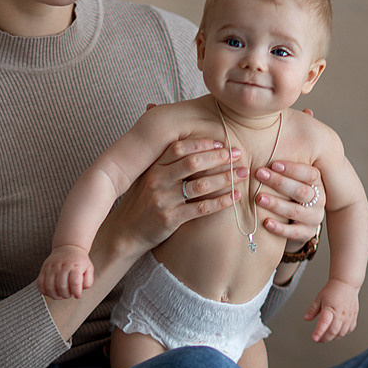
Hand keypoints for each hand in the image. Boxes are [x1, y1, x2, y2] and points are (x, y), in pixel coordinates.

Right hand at [38, 245, 93, 298]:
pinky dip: (45, 291)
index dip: (76, 292)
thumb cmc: (78, 261)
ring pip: (50, 286)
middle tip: (68, 295)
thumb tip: (80, 290)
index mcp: (75, 266)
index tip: (77, 295)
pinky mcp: (44, 269)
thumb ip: (88, 281)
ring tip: (60, 295)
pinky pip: (40, 283)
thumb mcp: (89, 269)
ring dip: (55, 295)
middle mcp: (62, 266)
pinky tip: (51, 292)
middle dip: (66, 295)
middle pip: (61, 286)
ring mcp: (52, 267)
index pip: (75, 282)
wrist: (68, 248)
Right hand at [105, 137, 245, 252]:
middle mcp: (156, 181)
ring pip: (200, 186)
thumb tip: (176, 135)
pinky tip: (234, 197)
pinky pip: (201, 209)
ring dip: (225, 178)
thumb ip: (161, 159)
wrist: (125, 232)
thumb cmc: (139, 201)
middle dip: (218, 157)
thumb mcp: (144, 176)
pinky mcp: (170, 219)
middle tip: (238, 155)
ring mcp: (163, 200)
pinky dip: (221, 202)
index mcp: (152, 167)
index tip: (221, 143)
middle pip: (192, 163)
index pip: (179, 148)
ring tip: (242, 174)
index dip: (202, 143)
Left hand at [254, 158, 325, 246]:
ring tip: (258, 198)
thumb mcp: (290, 175)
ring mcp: (313, 218)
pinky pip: (293, 232)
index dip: (292, 169)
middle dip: (279, 182)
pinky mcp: (306, 233)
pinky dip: (279, 228)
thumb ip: (283, 163)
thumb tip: (271, 135)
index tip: (273, 164)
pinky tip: (265, 222)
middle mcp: (318, 200)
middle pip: (301, 191)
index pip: (310, 174)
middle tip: (259, 174)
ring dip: (276, 204)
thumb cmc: (288, 190)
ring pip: (295, 211)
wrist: (299, 220)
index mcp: (317, 183)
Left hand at [304, 278, 359, 342]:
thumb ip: (312, 310)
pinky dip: (342, 333)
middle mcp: (340, 313)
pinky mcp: (353, 317)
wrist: (346, 284)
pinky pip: (349, 330)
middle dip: (324, 338)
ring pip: (341, 333)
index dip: (319, 332)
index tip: (315, 338)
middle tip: (318, 339)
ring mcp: (348, 316)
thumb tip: (306, 318)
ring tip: (326, 336)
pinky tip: (337, 332)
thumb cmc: (333, 290)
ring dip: (333, 337)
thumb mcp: (319, 298)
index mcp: (330, 308)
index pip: (324, 323)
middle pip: (333, 331)